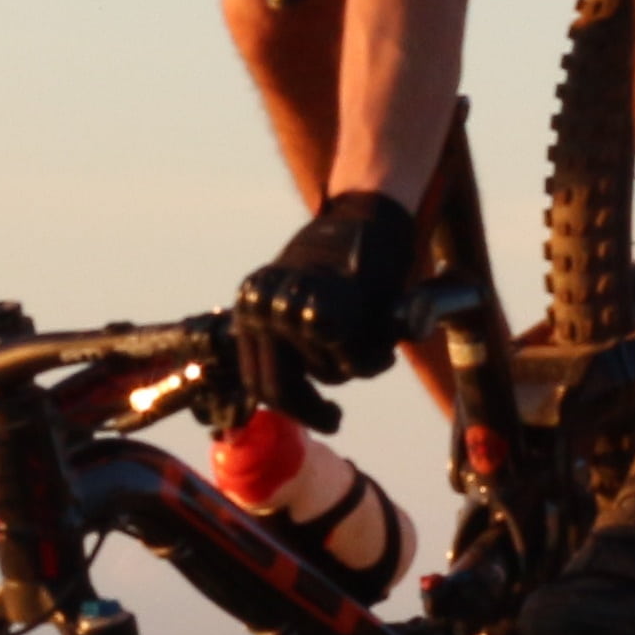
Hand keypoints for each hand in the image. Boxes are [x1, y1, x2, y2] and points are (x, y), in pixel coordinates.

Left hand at [232, 191, 417, 395]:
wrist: (370, 214)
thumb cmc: (343, 262)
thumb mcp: (304, 297)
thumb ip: (291, 345)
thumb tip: (275, 398)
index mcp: (249, 305)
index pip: (254, 376)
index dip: (282, 404)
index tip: (309, 415)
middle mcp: (258, 306)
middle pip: (277, 387)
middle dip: (309, 410)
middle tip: (334, 420)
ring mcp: (286, 310)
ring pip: (324, 374)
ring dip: (355, 369)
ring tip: (377, 347)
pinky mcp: (324, 312)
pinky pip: (350, 362)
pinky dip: (371, 361)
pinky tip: (386, 347)